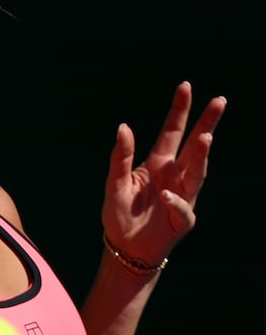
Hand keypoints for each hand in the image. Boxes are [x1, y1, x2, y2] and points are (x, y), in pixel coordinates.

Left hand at [101, 81, 226, 264]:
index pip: (172, 131)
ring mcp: (181, 196)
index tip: (186, 86)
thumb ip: (120, 157)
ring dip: (201, 155)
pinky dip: (174, 201)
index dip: (179, 110)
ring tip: (205, 137)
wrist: (124, 248)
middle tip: (220, 100)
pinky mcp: (182, 219)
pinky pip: (181, 207)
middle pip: (194, 146)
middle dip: (207, 123)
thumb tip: (123, 127)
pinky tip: (165, 195)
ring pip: (197, 172)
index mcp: (157, 163)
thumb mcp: (114, 182)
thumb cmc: (120, 214)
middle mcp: (174, 175)